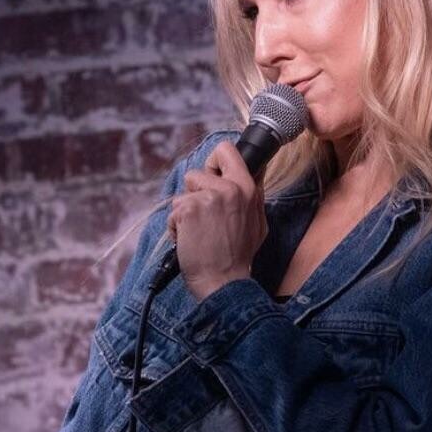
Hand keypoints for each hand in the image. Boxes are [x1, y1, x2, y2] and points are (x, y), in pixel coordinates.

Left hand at [168, 140, 267, 300]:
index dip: (214, 163)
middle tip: (202, 213)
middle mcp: (230, 188)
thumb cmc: (237, 256)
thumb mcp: (258, 222)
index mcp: (248, 188)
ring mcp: (209, 197)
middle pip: (197, 171)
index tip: (212, 178)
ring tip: (197, 232)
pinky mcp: (189, 210)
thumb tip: (254, 174)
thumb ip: (253, 196)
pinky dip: (176, 227)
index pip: (227, 150)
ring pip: (182, 193)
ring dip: (185, 212)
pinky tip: (188, 240)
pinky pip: (173, 211)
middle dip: (194, 190)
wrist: (223, 282)